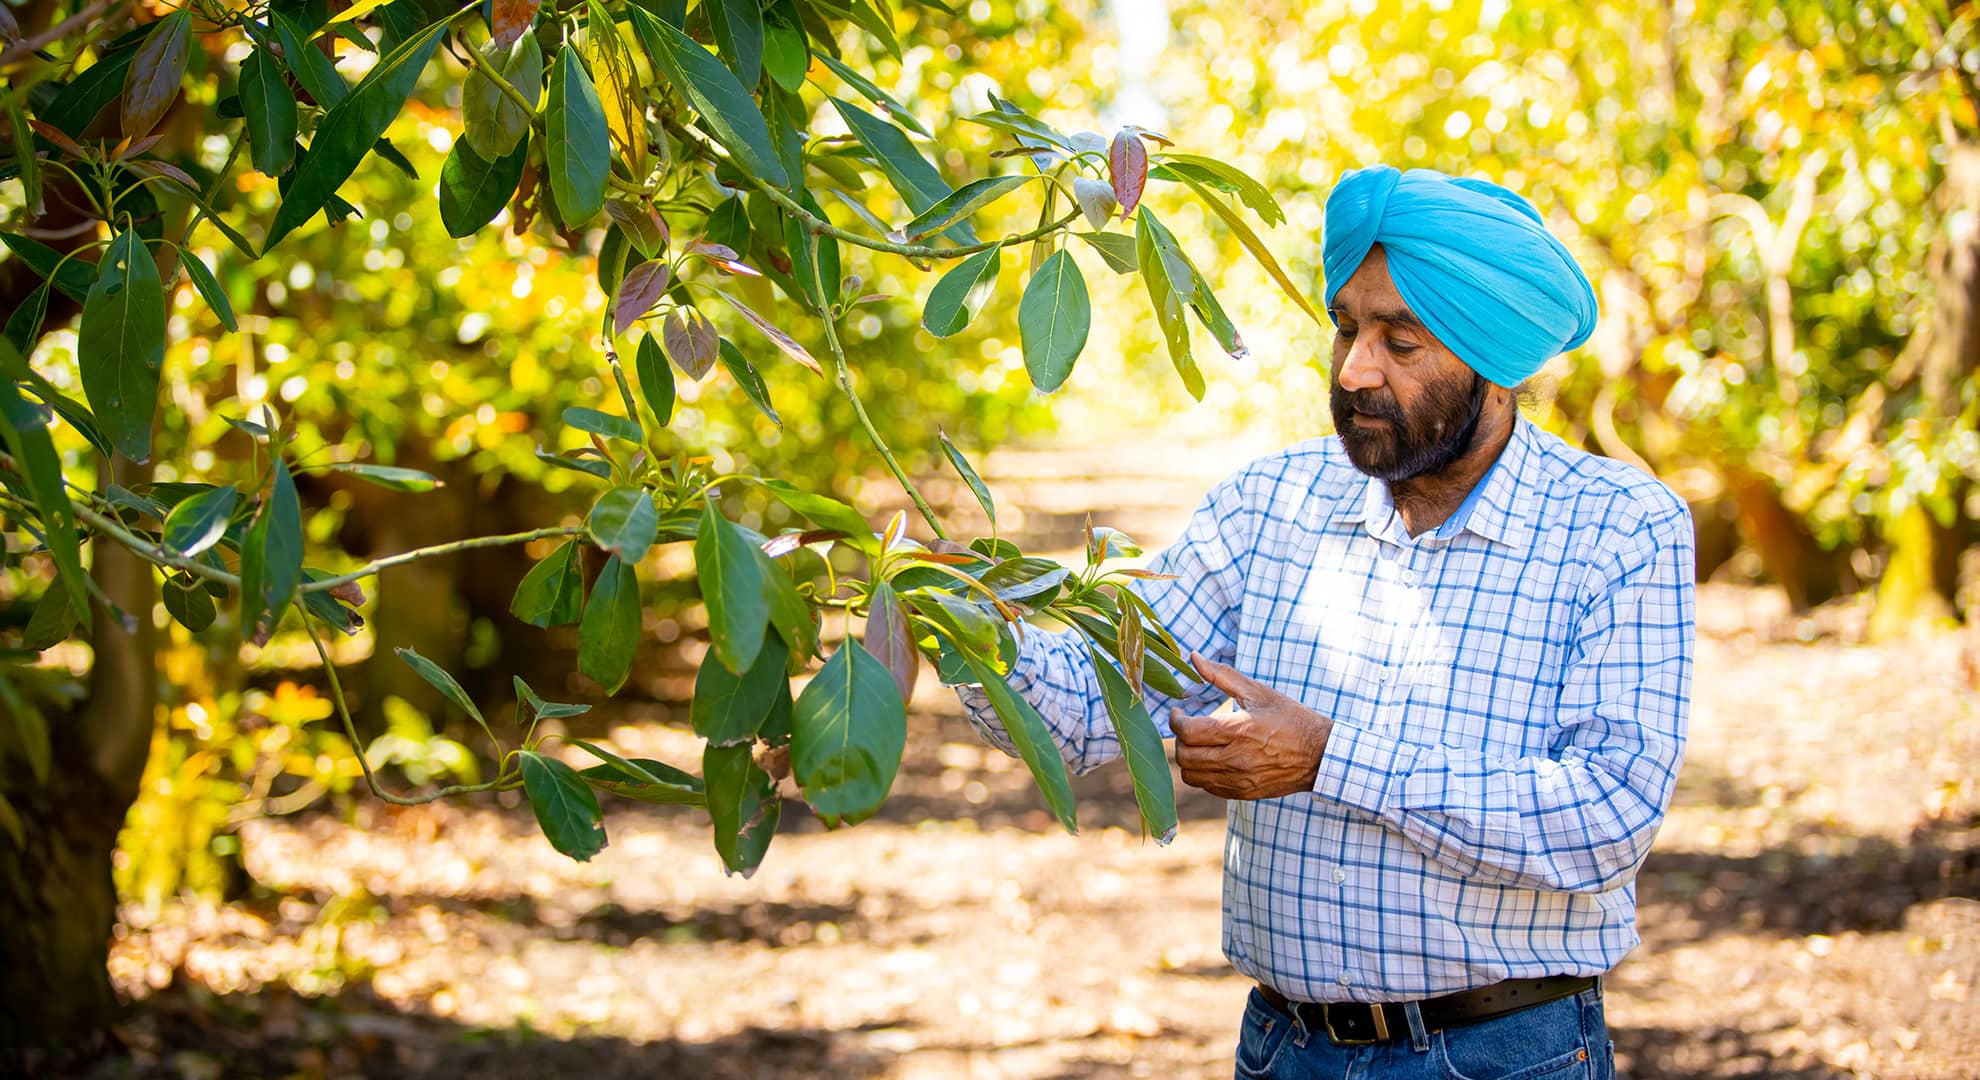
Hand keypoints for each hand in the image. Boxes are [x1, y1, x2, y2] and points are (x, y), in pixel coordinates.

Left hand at [1170, 653, 1331, 800]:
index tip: (1179, 712)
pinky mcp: (1242, 793)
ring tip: (1199, 744)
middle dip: (1180, 739)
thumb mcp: (1259, 692)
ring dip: (1189, 758)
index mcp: (1238, 730)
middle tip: (1188, 727)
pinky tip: (1214, 758)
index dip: (1175, 720)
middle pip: (1184, 755)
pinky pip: (1207, 787)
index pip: (1187, 731)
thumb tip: (1195, 657)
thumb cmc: (1290, 718)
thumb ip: (1223, 675)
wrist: (1320, 755)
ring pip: (1191, 775)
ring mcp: (1238, 779)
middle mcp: (1235, 758)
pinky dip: (1203, 773)